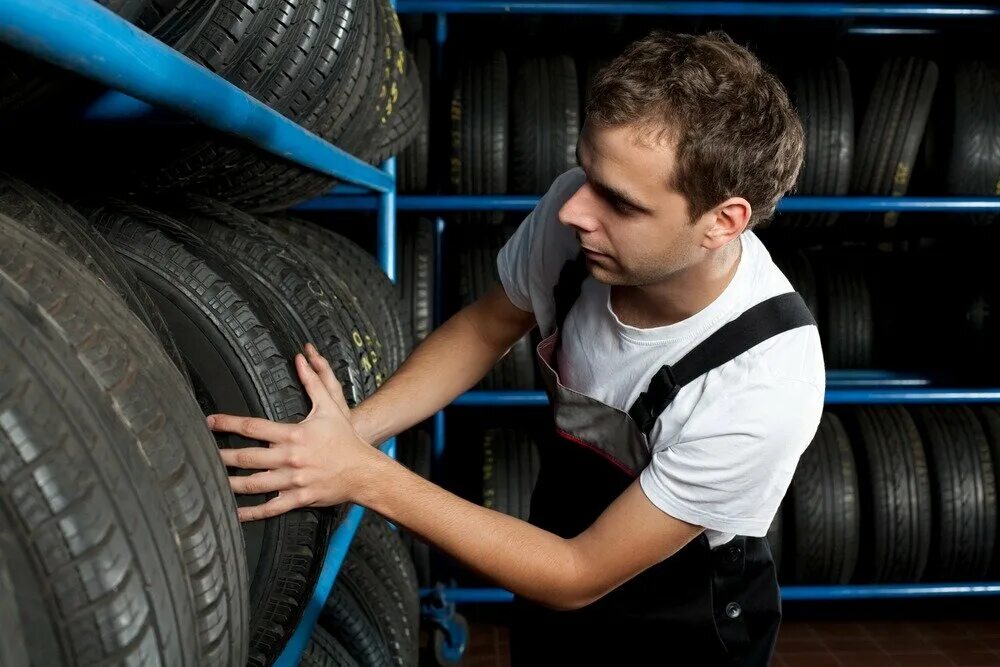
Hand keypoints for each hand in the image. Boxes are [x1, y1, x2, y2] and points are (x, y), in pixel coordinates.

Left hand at [208, 343, 377, 520]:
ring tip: (211, 481)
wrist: (364, 470)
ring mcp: (293, 480)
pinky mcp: (298, 498)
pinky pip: (270, 508)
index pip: (253, 427)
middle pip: (247, 457)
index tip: (210, 422)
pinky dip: (251, 512)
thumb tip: (302, 359)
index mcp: (293, 435)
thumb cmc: (345, 438)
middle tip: (201, 454)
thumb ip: (313, 382)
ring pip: (254, 484)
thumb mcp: (330, 407)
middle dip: (222, 456)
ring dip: (230, 483)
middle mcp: (290, 458)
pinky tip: (235, 512)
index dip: (228, 424)